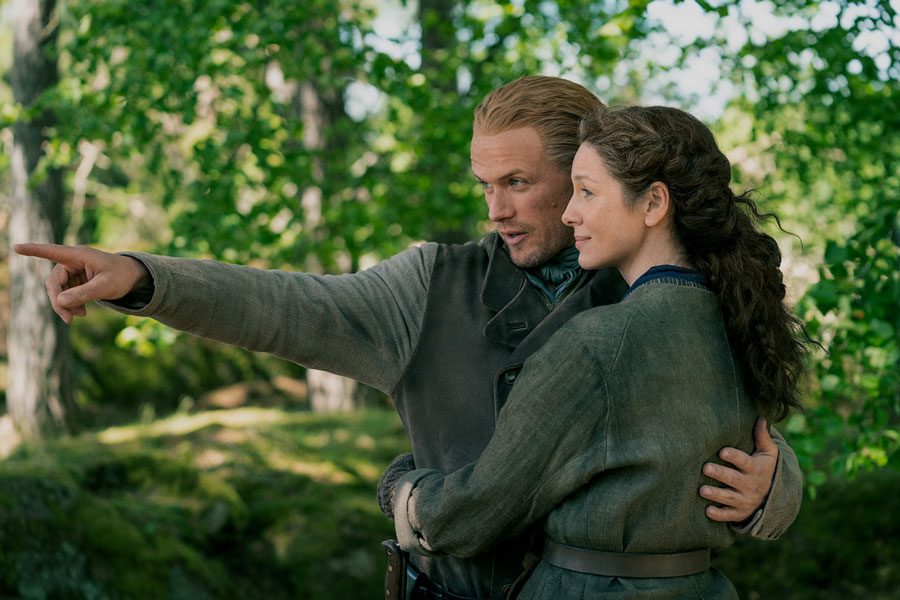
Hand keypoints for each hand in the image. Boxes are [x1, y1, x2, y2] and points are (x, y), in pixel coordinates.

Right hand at [13, 243, 149, 323]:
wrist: (132, 277)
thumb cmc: (121, 276)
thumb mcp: (106, 286)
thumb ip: (84, 293)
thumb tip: (60, 301)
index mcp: (79, 255)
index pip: (52, 251)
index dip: (34, 250)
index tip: (17, 247)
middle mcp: (72, 261)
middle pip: (53, 282)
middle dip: (58, 301)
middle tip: (68, 319)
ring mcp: (72, 271)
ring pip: (58, 290)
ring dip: (65, 304)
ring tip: (80, 316)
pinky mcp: (75, 280)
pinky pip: (65, 294)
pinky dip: (71, 304)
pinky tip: (82, 313)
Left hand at [700, 417, 778, 522]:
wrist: (776, 498)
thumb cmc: (766, 469)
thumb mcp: (769, 453)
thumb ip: (762, 437)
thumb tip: (760, 417)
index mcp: (755, 468)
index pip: (744, 461)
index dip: (734, 456)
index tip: (722, 451)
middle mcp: (750, 485)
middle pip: (734, 479)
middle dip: (720, 474)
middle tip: (705, 468)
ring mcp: (745, 500)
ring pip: (729, 498)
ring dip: (716, 494)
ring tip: (701, 490)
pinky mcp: (740, 513)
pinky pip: (729, 515)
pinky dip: (719, 515)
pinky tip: (707, 511)